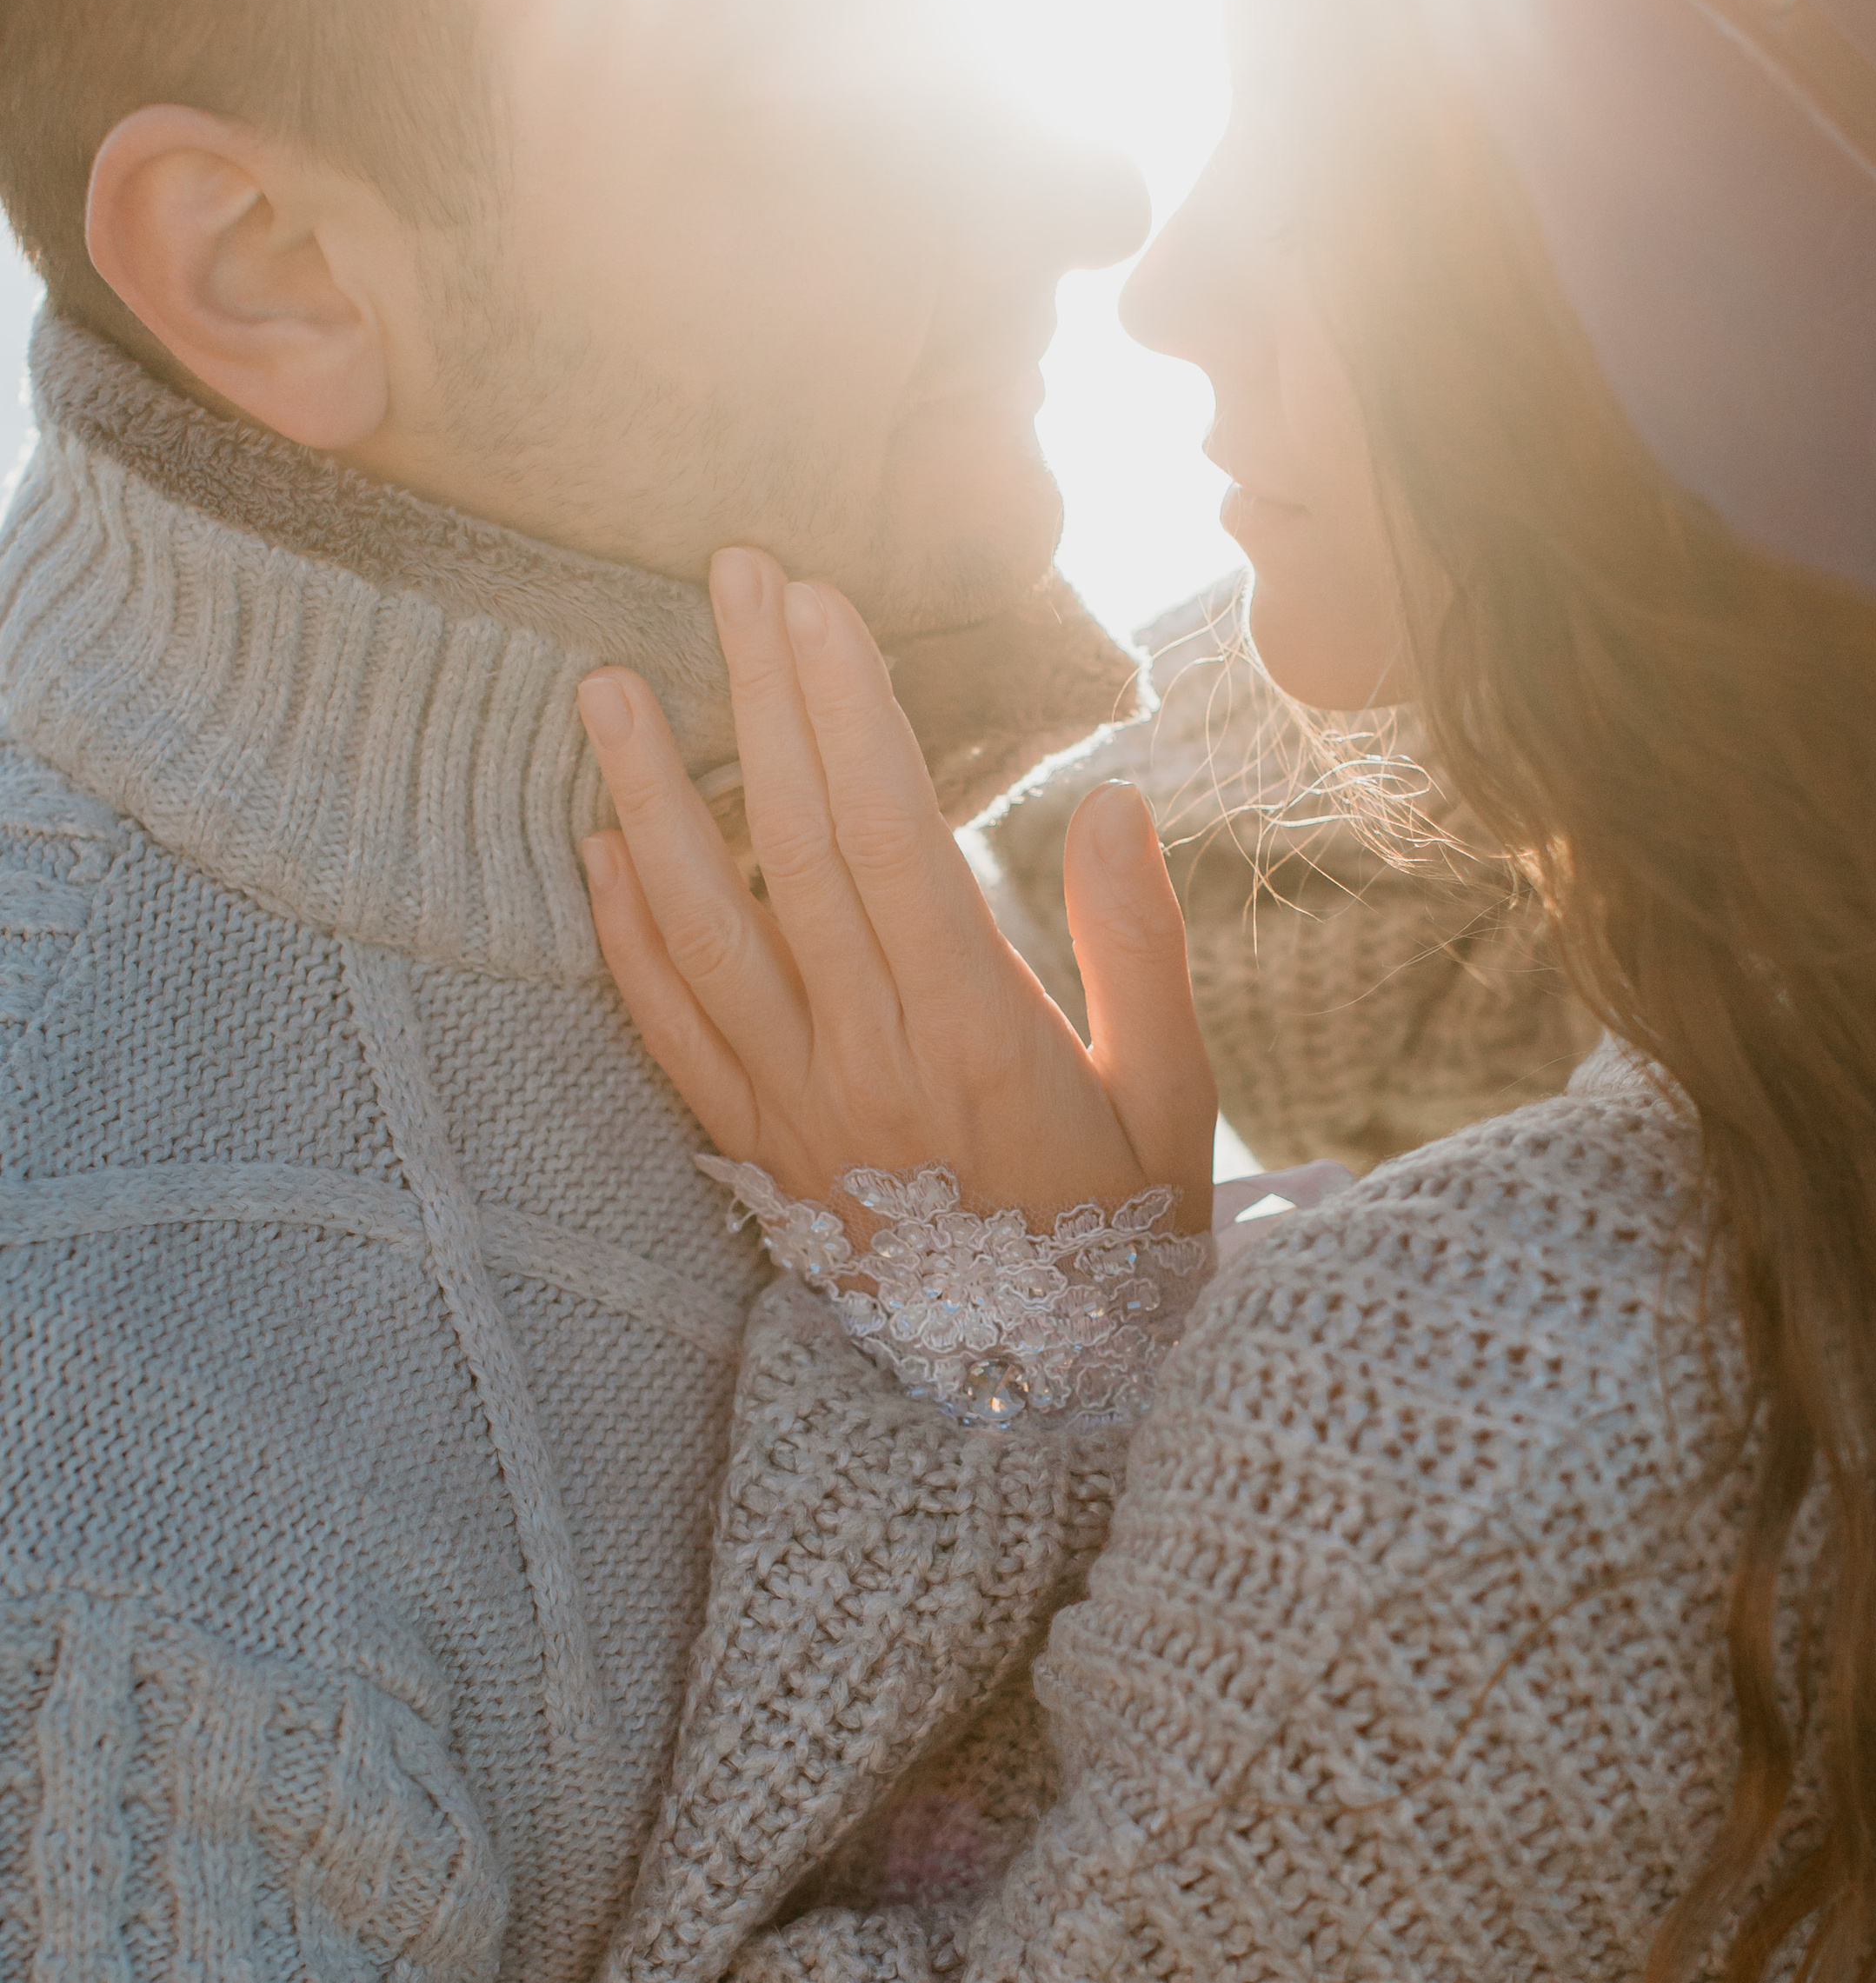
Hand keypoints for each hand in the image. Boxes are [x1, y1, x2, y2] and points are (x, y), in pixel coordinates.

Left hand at [577, 548, 1217, 1237]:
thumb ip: (1137, 952)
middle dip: (760, 703)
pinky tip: (593, 845)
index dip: (848, 716)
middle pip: (792, 855)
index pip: (893, 845)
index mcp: (979, 1043)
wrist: (1042, 1408)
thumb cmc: (1127, 1240)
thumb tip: (1111, 799)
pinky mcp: (755, 1153)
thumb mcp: (1176, 1103)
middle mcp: (868, 1066)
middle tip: (729, 574)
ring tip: (605, 685)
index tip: (818, 603)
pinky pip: (670, 1033)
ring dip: (647, 800)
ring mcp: (795, 1111)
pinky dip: (624, 937)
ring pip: (702, 931)